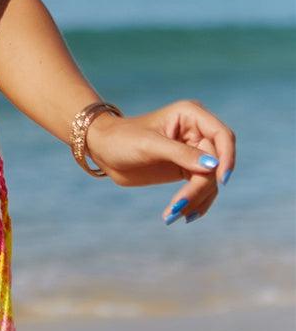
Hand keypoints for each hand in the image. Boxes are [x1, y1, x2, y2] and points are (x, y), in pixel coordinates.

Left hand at [83, 99, 235, 223]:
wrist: (103, 150)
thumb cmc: (122, 139)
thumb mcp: (150, 145)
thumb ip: (181, 154)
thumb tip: (213, 165)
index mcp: (191, 115)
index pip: (222, 136)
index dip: (227, 157)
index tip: (220, 180)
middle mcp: (197, 131)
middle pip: (217, 163)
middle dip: (201, 186)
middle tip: (179, 206)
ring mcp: (193, 151)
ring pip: (211, 178)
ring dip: (197, 199)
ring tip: (174, 215)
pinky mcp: (187, 169)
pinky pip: (202, 187)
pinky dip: (196, 202)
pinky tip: (184, 215)